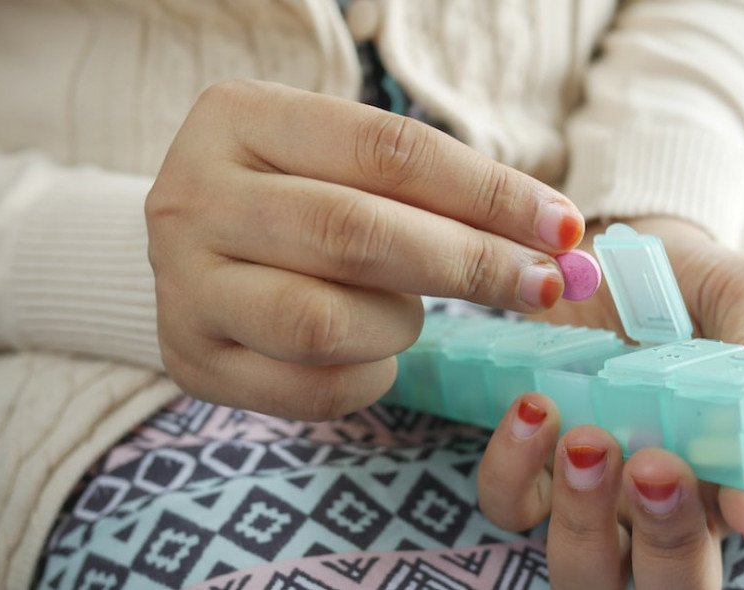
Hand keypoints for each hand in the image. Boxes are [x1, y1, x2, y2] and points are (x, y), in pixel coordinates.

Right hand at [145, 80, 583, 419]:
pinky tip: (374, 353)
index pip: (386, 150)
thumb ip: (437, 190)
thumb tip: (560, 239)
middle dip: (469, 264)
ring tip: (409, 312)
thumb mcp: (344, 161)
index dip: (487, 192)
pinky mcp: (190, 358)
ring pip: (324, 323)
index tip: (561, 226)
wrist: (197, 247)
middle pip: (355, 234)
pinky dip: (369, 377)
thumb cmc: (296, 195)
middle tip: (540, 285)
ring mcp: (182, 284)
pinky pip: (309, 388)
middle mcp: (193, 196)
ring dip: (400, 325)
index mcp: (240, 118)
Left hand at [477, 217, 743, 588]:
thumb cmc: (685, 280)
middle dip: (667, 544)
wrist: (602, 248)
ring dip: (583, 517)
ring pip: (583, 565)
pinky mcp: (530, 463)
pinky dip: (513, 471)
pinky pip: (510, 505)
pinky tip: (532, 407)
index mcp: (732, 464)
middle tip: (655, 468)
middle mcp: (662, 497)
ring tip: (586, 438)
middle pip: (670, 582)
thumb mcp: (741, 295)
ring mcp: (590, 490)